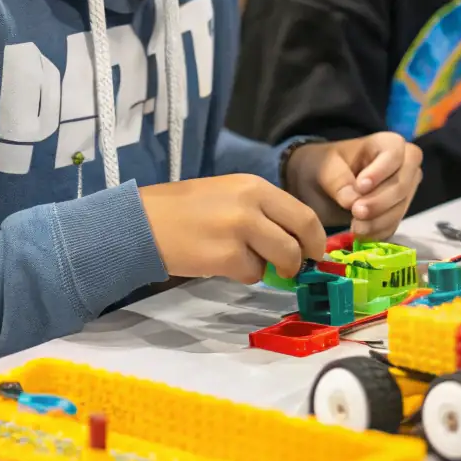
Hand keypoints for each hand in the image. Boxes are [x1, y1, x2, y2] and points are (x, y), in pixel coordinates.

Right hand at [139, 175, 324, 284]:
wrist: (144, 220)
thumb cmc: (186, 209)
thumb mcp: (230, 195)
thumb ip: (263, 212)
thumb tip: (295, 242)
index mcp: (255, 186)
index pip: (304, 214)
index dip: (316, 239)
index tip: (315, 253)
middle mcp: (252, 203)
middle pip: (300, 238)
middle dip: (302, 259)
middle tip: (293, 269)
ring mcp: (240, 229)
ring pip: (282, 259)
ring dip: (270, 268)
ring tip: (243, 259)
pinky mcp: (226, 256)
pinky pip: (252, 274)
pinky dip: (243, 274)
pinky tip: (220, 262)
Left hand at [284, 133, 422, 237]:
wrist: (316, 187)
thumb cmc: (323, 167)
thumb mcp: (323, 166)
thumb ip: (337, 180)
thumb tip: (352, 201)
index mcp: (386, 143)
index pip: (394, 154)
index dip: (380, 172)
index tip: (360, 187)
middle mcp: (403, 165)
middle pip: (403, 184)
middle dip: (380, 201)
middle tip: (355, 212)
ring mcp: (403, 190)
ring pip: (400, 208)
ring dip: (378, 221)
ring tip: (354, 227)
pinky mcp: (397, 212)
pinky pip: (394, 225)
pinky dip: (377, 232)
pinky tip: (360, 233)